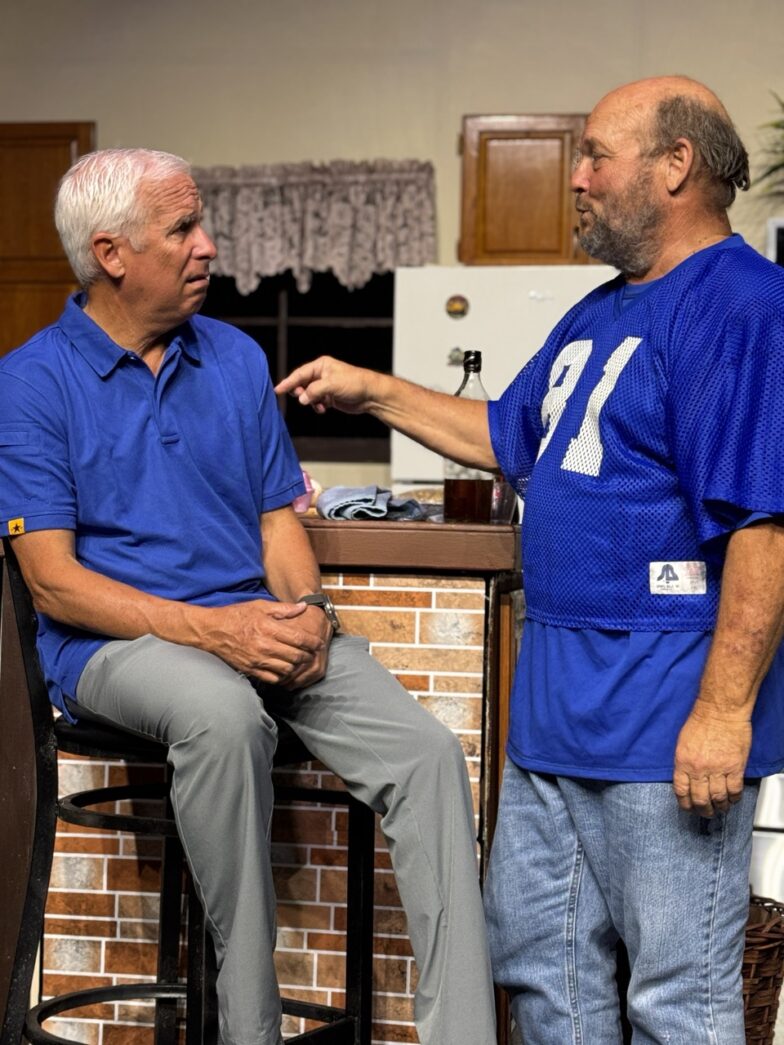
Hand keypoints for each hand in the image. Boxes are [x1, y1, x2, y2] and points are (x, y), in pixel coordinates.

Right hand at [202, 599, 325, 684]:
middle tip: (312, 653)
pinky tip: (285, 670)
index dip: (313, 642)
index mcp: (268, 628)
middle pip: (296, 656)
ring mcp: (257, 660)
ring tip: (300, 662)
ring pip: (287, 669)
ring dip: (296, 667)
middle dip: (307, 655)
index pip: (298, 638)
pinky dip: (282, 676)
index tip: (319, 643)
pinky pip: (273, 679)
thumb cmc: (236, 615)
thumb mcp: (260, 606)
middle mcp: (264, 646)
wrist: (212, 631)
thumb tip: (303, 607)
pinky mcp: (251, 670)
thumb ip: (283, 609)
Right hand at [275, 356, 374, 414]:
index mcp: (321, 365)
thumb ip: (314, 391)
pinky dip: (317, 406)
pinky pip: (316, 402)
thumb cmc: (355, 383)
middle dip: (301, 394)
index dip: (288, 382)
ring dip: (311, 402)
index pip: (300, 374)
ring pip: (309, 395)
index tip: (277, 390)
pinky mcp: (329, 397)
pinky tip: (324, 408)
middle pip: (302, 384)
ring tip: (320, 405)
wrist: (370, 395)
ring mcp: (325, 386)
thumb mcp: (332, 385)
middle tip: (302, 399)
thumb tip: (302, 399)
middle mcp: (322, 374)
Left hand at [672, 701, 750, 816]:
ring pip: (718, 798)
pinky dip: (734, 798)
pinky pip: (734, 790)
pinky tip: (733, 799)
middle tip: (706, 813)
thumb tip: (686, 777)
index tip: (689, 807)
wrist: (720, 710)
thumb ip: (684, 761)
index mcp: (683, 762)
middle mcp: (698, 769)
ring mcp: (717, 769)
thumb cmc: (702, 720)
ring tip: (721, 809)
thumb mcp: (683, 742)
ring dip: (720, 807)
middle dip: (703, 810)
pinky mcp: (734, 768)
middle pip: (700, 799)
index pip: (681, 791)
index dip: (685, 804)